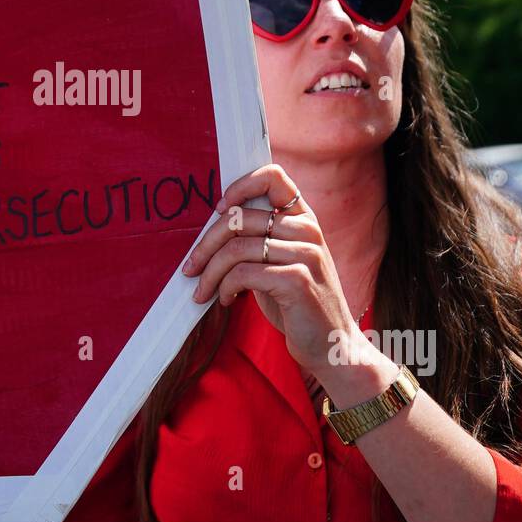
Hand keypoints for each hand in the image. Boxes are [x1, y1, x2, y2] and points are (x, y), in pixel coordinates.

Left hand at [182, 164, 360, 372]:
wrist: (331, 345)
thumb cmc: (297, 303)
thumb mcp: (281, 262)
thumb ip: (259, 239)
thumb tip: (213, 226)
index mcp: (303, 219)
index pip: (273, 176)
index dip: (240, 186)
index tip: (218, 209)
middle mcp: (307, 230)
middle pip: (238, 218)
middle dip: (205, 245)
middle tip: (190, 268)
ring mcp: (305, 253)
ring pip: (236, 248)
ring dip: (210, 273)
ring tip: (204, 291)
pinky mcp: (296, 279)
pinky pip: (242, 273)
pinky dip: (224, 287)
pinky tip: (226, 299)